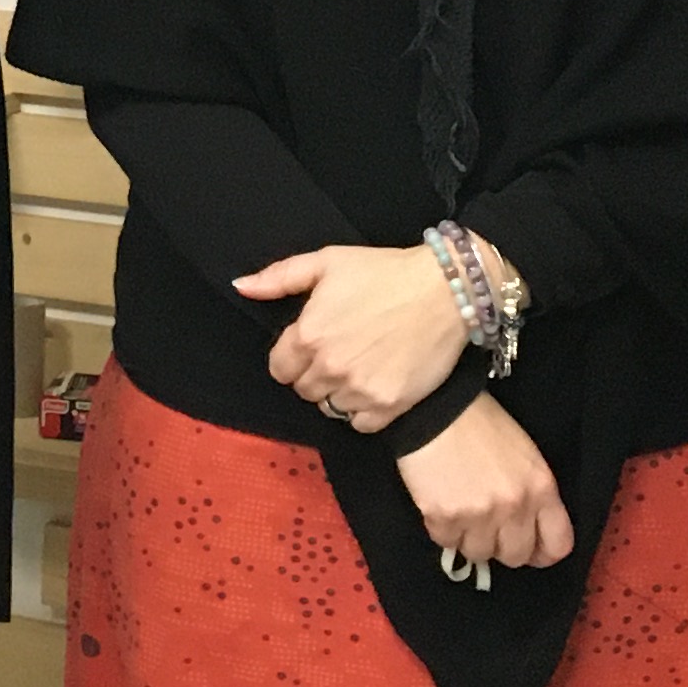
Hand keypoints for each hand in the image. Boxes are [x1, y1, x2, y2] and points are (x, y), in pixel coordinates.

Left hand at [235, 242, 470, 430]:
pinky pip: (360, 424)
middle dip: (316, 375)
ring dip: (339, 393)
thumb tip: (240, 287)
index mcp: (308, 335)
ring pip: (330, 408)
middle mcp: (329, 368)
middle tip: (341, 353)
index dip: (292, 358)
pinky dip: (364, 411)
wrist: (447, 290)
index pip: (279, 369)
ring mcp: (359, 390)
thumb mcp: (328, 262)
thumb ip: (279, 277)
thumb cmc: (385, 272)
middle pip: (304, 390)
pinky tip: (376, 386)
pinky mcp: (388, 406)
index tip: (313, 347)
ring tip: (360, 368)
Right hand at [393, 395, 573, 570]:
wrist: (435, 406)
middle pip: (516, 556)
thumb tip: (526, 526)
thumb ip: (532, 493)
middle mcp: (514, 507)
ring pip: (479, 554)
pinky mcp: (444, 518)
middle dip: (503, 546)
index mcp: (540, 488)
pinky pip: (447, 543)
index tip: (532, 549)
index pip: (558, 545)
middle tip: (490, 529)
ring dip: (471, 539)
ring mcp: (479, 516)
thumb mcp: (524, 454)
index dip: (544, 552)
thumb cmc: (480, 423)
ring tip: (462, 513)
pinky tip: (442, 506)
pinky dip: (444, 530)